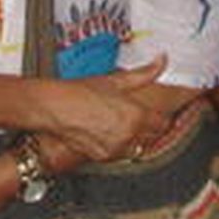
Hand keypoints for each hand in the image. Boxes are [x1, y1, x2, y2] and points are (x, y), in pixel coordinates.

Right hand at [34, 57, 170, 160]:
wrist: (55, 108)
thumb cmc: (82, 92)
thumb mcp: (116, 80)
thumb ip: (144, 73)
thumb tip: (161, 61)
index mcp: (136, 115)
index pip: (163, 123)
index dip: (162, 116)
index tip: (158, 111)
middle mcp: (128, 135)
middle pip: (153, 136)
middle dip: (150, 126)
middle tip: (140, 115)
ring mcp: (115, 148)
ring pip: (137, 146)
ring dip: (135, 137)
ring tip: (121, 122)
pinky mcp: (103, 157)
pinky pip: (120, 153)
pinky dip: (119, 145)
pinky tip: (108, 131)